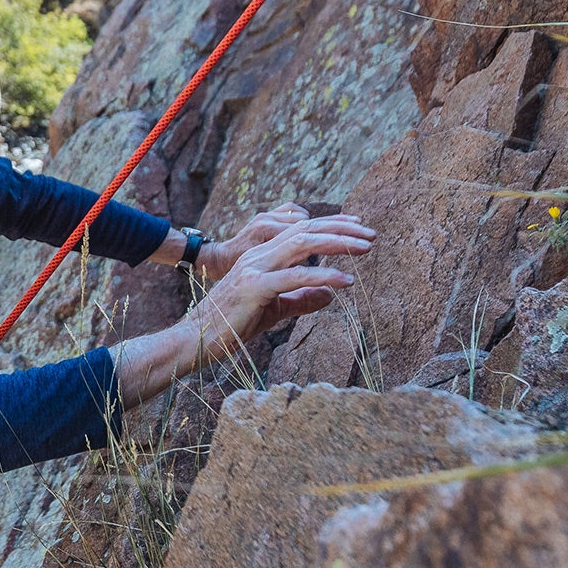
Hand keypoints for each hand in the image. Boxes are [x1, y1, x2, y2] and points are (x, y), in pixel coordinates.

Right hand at [185, 213, 373, 353]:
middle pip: (305, 230)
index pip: (301, 232)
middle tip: (371, 234)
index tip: (359, 230)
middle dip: (341, 229)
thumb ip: (301, 299)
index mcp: (261, 256)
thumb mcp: (274, 309)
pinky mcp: (254, 287)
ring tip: (365, 248)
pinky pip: (296, 276)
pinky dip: (324, 275)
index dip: (332, 227)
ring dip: (337, 244)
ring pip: (302, 244)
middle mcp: (258, 256)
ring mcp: (254, 269)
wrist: (195, 339)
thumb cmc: (231, 325)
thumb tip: (330, 295)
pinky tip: (346, 280)